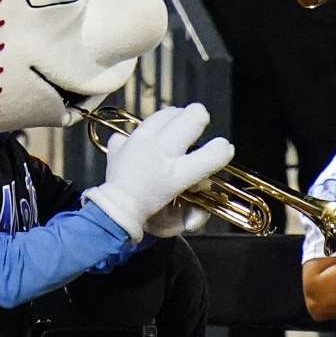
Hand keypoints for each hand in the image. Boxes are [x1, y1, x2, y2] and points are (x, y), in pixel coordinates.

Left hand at [84, 104, 233, 241]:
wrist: (112, 214)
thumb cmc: (148, 218)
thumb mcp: (178, 223)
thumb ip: (196, 214)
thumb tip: (199, 206)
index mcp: (177, 174)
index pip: (213, 152)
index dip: (222, 149)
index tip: (223, 150)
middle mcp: (159, 151)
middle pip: (192, 115)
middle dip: (200, 120)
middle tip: (196, 134)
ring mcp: (137, 142)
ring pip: (167, 113)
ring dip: (174, 121)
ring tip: (174, 134)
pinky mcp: (121, 142)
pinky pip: (135, 129)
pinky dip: (142, 136)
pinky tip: (144, 147)